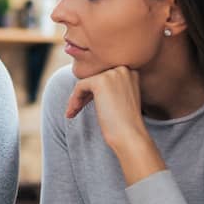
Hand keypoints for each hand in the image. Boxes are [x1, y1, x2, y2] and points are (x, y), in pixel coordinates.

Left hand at [66, 66, 164, 184]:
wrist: (130, 135)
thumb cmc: (125, 124)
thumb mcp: (120, 100)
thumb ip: (110, 89)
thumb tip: (87, 85)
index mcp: (131, 72)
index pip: (104, 77)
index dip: (93, 92)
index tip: (85, 105)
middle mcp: (123, 69)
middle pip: (94, 78)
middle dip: (84, 94)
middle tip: (76, 110)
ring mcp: (113, 73)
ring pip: (85, 82)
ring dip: (77, 98)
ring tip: (72, 113)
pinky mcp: (101, 81)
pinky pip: (79, 86)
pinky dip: (74, 99)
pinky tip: (73, 113)